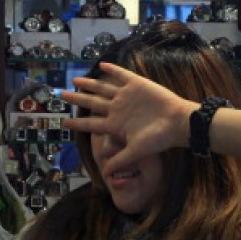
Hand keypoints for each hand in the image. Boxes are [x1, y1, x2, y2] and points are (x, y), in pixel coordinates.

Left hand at [62, 62, 195, 175]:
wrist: (178, 122)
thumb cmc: (159, 139)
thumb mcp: (136, 152)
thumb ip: (119, 160)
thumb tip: (106, 175)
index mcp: (115, 125)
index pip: (91, 124)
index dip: (78, 123)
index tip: (64, 123)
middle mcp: (118, 109)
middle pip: (93, 103)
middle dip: (77, 100)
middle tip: (62, 96)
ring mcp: (127, 96)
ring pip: (103, 88)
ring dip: (89, 84)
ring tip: (76, 81)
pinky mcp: (137, 84)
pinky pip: (121, 75)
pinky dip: (112, 70)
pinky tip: (101, 65)